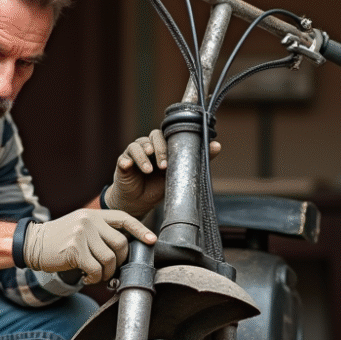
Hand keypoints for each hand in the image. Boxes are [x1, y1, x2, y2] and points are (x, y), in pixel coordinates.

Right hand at [23, 209, 155, 283]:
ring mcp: (82, 234)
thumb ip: (100, 232)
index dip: (140, 230)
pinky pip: (96, 269)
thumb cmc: (59, 239)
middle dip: (119, 261)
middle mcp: (89, 221)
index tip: (151, 240)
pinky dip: (94, 278)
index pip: (124, 218)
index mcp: (94, 214)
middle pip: (121, 243)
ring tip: (95, 274)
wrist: (32, 243)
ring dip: (106, 273)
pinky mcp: (74, 249)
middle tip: (109, 269)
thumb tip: (123, 250)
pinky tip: (86, 277)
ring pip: (109, 259)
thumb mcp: (81, 226)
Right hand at [104, 129, 220, 217]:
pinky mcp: (122, 163)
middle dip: (159, 150)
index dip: (169, 143)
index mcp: (161, 147)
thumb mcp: (178, 175)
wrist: (138, 204)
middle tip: (162, 166)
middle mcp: (148, 147)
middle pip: (152, 136)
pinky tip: (130, 167)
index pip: (166, 135)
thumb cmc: (157, 188)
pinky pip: (124, 157)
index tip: (172, 159)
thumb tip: (218, 145)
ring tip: (148, 170)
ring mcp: (134, 154)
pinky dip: (128, 161)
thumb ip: (196, 160)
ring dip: (143, 157)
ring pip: (137, 145)